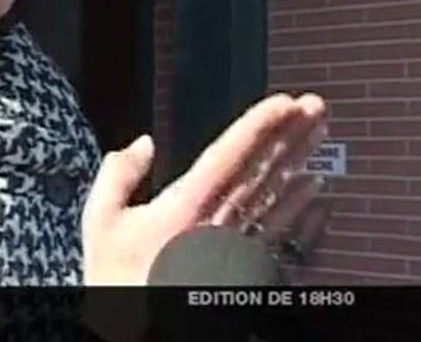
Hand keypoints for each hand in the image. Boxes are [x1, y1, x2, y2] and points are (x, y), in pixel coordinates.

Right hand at [81, 93, 326, 284]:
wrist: (139, 330)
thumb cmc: (118, 278)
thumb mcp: (100, 222)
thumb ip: (118, 177)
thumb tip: (143, 145)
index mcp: (184, 208)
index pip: (229, 156)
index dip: (258, 125)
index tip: (284, 103)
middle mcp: (218, 225)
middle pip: (262, 171)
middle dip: (290, 135)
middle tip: (316, 106)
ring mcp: (237, 249)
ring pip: (277, 197)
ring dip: (301, 163)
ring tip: (319, 134)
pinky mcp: (245, 270)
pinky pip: (282, 234)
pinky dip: (302, 211)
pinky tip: (316, 193)